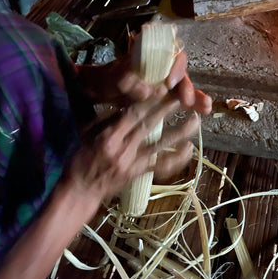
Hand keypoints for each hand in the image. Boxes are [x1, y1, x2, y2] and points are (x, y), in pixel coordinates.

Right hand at [67, 86, 198, 215]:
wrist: (81, 190)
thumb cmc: (82, 157)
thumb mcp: (87, 133)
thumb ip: (107, 118)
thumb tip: (126, 102)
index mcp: (108, 137)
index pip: (131, 115)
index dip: (148, 101)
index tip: (162, 88)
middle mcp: (122, 149)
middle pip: (148, 125)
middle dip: (166, 110)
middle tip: (183, 96)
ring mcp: (133, 163)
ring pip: (160, 146)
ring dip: (179, 133)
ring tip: (195, 120)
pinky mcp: (139, 174)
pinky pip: (161, 166)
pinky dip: (176, 159)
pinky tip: (189, 149)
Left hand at [79, 49, 211, 114]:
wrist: (97, 90)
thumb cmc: (104, 79)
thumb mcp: (111, 79)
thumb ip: (126, 82)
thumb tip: (147, 90)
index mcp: (150, 55)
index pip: (170, 55)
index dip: (174, 68)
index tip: (170, 83)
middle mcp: (160, 66)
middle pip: (180, 73)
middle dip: (187, 87)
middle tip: (188, 101)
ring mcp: (163, 81)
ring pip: (183, 87)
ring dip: (195, 97)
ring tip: (206, 107)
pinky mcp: (163, 96)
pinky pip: (180, 99)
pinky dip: (191, 105)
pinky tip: (201, 113)